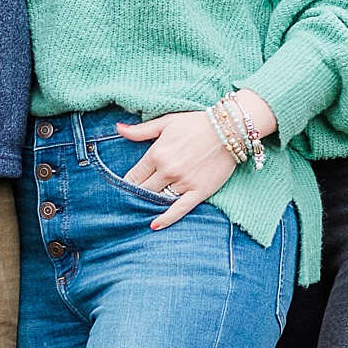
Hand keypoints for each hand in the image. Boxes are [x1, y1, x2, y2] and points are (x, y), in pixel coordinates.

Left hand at [115, 90, 277, 231]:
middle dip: (136, 193)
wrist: (229, 129)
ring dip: (150, 203)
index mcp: (157, 153)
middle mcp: (168, 170)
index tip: (124, 186)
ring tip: (141, 208)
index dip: (128, 182)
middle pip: (144, 189)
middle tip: (131, 198)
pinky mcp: (199, 191)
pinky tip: (155, 225)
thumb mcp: (166, 122)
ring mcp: (184, 182)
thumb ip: (141, 130)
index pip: (134, 175)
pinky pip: (179, 209)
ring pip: (159, 199)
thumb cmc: (196, 123)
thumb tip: (118, 128)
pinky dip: (166, 219)